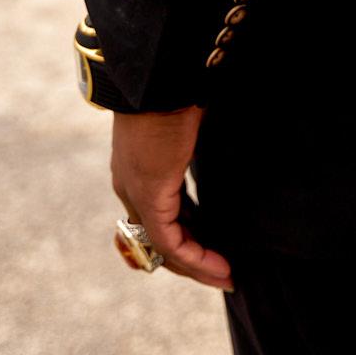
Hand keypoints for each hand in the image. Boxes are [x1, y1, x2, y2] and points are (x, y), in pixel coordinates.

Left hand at [111, 106, 232, 291]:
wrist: (159, 79)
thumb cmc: (176, 88)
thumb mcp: (186, 121)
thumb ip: (194, 140)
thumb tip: (221, 135)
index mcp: (138, 168)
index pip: (158, 214)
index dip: (186, 233)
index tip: (213, 245)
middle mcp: (130, 187)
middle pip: (158, 238)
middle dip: (191, 259)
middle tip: (221, 272)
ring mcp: (137, 195)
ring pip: (163, 247)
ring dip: (196, 266)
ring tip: (225, 276)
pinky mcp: (150, 198)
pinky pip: (171, 243)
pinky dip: (196, 259)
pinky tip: (220, 265)